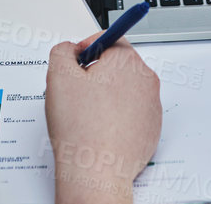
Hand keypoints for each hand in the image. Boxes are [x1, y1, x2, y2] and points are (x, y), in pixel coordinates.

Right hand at [44, 36, 161, 203]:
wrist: (97, 171)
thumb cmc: (82, 128)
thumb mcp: (58, 76)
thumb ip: (62, 51)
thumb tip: (70, 49)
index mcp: (126, 61)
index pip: (109, 39)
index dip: (87, 49)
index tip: (77, 62)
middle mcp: (146, 79)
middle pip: (119, 64)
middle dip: (97, 73)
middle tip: (78, 91)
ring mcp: (152, 105)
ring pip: (126, 89)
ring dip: (108, 95)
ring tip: (88, 114)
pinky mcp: (152, 127)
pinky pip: (133, 112)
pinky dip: (118, 116)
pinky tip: (101, 128)